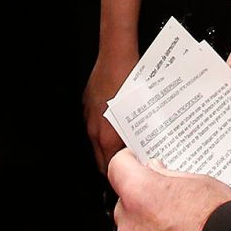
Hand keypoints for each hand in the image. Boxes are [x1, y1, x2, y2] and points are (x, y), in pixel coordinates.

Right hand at [84, 47, 136, 173]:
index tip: (130, 175)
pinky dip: (104, 126)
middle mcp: (95, 130)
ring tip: (125, 142)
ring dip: (109, 145)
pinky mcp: (87, 103)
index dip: (120, 174)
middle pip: (101, 159)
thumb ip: (138, 139)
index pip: (109, 169)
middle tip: (130, 164)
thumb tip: (143, 152)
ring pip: (97, 141)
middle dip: (114, 164)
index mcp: (107, 137)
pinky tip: (117, 120)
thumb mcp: (141, 115)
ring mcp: (89, 116)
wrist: (116, 56)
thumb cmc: (131, 81)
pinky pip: (95, 123)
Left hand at [109, 151, 230, 230]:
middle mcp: (131, 225)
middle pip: (124, 203)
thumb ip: (167, 176)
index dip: (128, 161)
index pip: (117, 166)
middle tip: (166, 199)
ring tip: (178, 227)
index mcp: (140, 193)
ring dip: (147, 227)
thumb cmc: (221, 222)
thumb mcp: (198, 181)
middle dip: (141, 200)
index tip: (136, 161)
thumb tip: (155, 171)